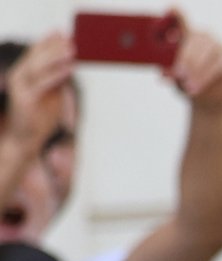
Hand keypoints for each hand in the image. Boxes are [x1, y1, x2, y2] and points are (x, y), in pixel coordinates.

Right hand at [2, 34, 71, 150]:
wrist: (26, 139)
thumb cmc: (40, 116)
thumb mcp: (52, 93)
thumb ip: (58, 79)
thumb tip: (71, 63)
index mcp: (24, 72)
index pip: (35, 52)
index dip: (48, 41)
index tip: (62, 31)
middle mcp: (19, 76)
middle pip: (37, 56)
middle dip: (54, 46)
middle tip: (71, 38)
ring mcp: (20, 87)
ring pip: (39, 67)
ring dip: (56, 57)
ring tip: (72, 49)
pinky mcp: (25, 99)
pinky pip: (43, 84)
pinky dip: (56, 75)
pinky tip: (69, 69)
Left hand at [164, 18, 221, 112]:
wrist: (207, 100)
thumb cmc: (187, 82)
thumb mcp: (173, 76)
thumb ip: (169, 71)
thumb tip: (166, 74)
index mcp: (185, 34)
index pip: (181, 19)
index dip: (176, 13)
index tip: (171, 7)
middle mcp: (203, 36)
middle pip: (194, 40)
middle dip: (185, 58)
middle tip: (178, 74)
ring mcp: (218, 47)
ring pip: (207, 54)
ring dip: (196, 71)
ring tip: (187, 86)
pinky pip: (217, 67)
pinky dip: (205, 78)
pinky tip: (196, 88)